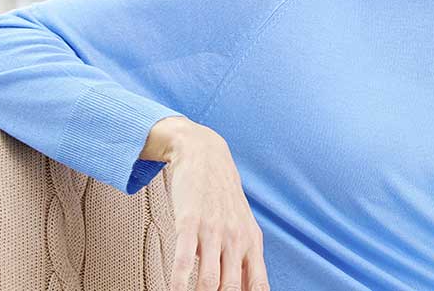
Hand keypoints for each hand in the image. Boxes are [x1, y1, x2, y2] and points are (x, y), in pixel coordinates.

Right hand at [146, 117, 269, 289]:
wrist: (205, 156)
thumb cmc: (223, 197)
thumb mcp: (243, 227)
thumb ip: (243, 259)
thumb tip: (246, 288)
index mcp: (252, 244)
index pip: (257, 286)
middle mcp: (236, 240)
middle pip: (230, 289)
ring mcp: (214, 232)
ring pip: (208, 281)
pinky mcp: (189, 223)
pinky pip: (181, 261)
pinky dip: (176, 282)